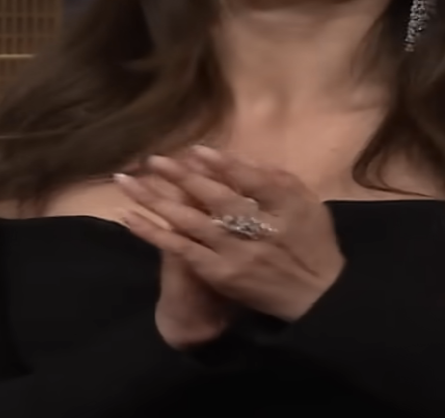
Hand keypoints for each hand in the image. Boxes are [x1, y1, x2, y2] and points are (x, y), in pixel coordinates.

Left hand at [115, 146, 345, 321]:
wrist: (315, 295)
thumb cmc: (313, 242)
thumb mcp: (308, 203)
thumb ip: (277, 178)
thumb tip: (240, 158)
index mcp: (284, 205)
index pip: (250, 179)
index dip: (222, 164)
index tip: (197, 150)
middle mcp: (259, 227)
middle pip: (215, 197)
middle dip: (182, 176)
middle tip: (154, 160)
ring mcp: (236, 252)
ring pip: (191, 221)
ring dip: (157, 200)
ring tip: (128, 182)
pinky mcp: (219, 272)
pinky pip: (182, 250)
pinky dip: (155, 233)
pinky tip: (132, 218)